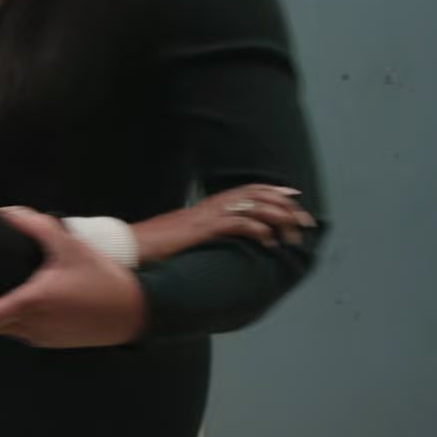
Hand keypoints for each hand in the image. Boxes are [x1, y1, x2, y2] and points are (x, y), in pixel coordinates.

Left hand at [0, 208, 145, 348]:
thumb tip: (5, 213)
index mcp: (29, 302)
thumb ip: (35, 226)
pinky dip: (8, 322)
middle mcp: (29, 325)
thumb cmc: (100, 277)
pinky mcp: (48, 342)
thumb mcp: (69, 245)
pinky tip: (10, 305)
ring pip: (3, 330)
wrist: (134, 312)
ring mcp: (39, 337)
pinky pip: (19, 332)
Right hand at [131, 184, 313, 262]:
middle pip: (258, 195)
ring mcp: (208, 216)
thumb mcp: (182, 237)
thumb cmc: (152, 246)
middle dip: (286, 207)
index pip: (247, 189)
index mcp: (207, 205)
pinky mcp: (206, 228)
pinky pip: (241, 224)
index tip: (294, 197)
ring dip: (279, 221)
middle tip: (304, 222)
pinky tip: (269, 243)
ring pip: (255, 208)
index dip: (273, 191)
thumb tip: (213, 242)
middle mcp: (211, 205)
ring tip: (292, 237)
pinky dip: (260, 231)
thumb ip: (201, 234)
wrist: (131, 246)